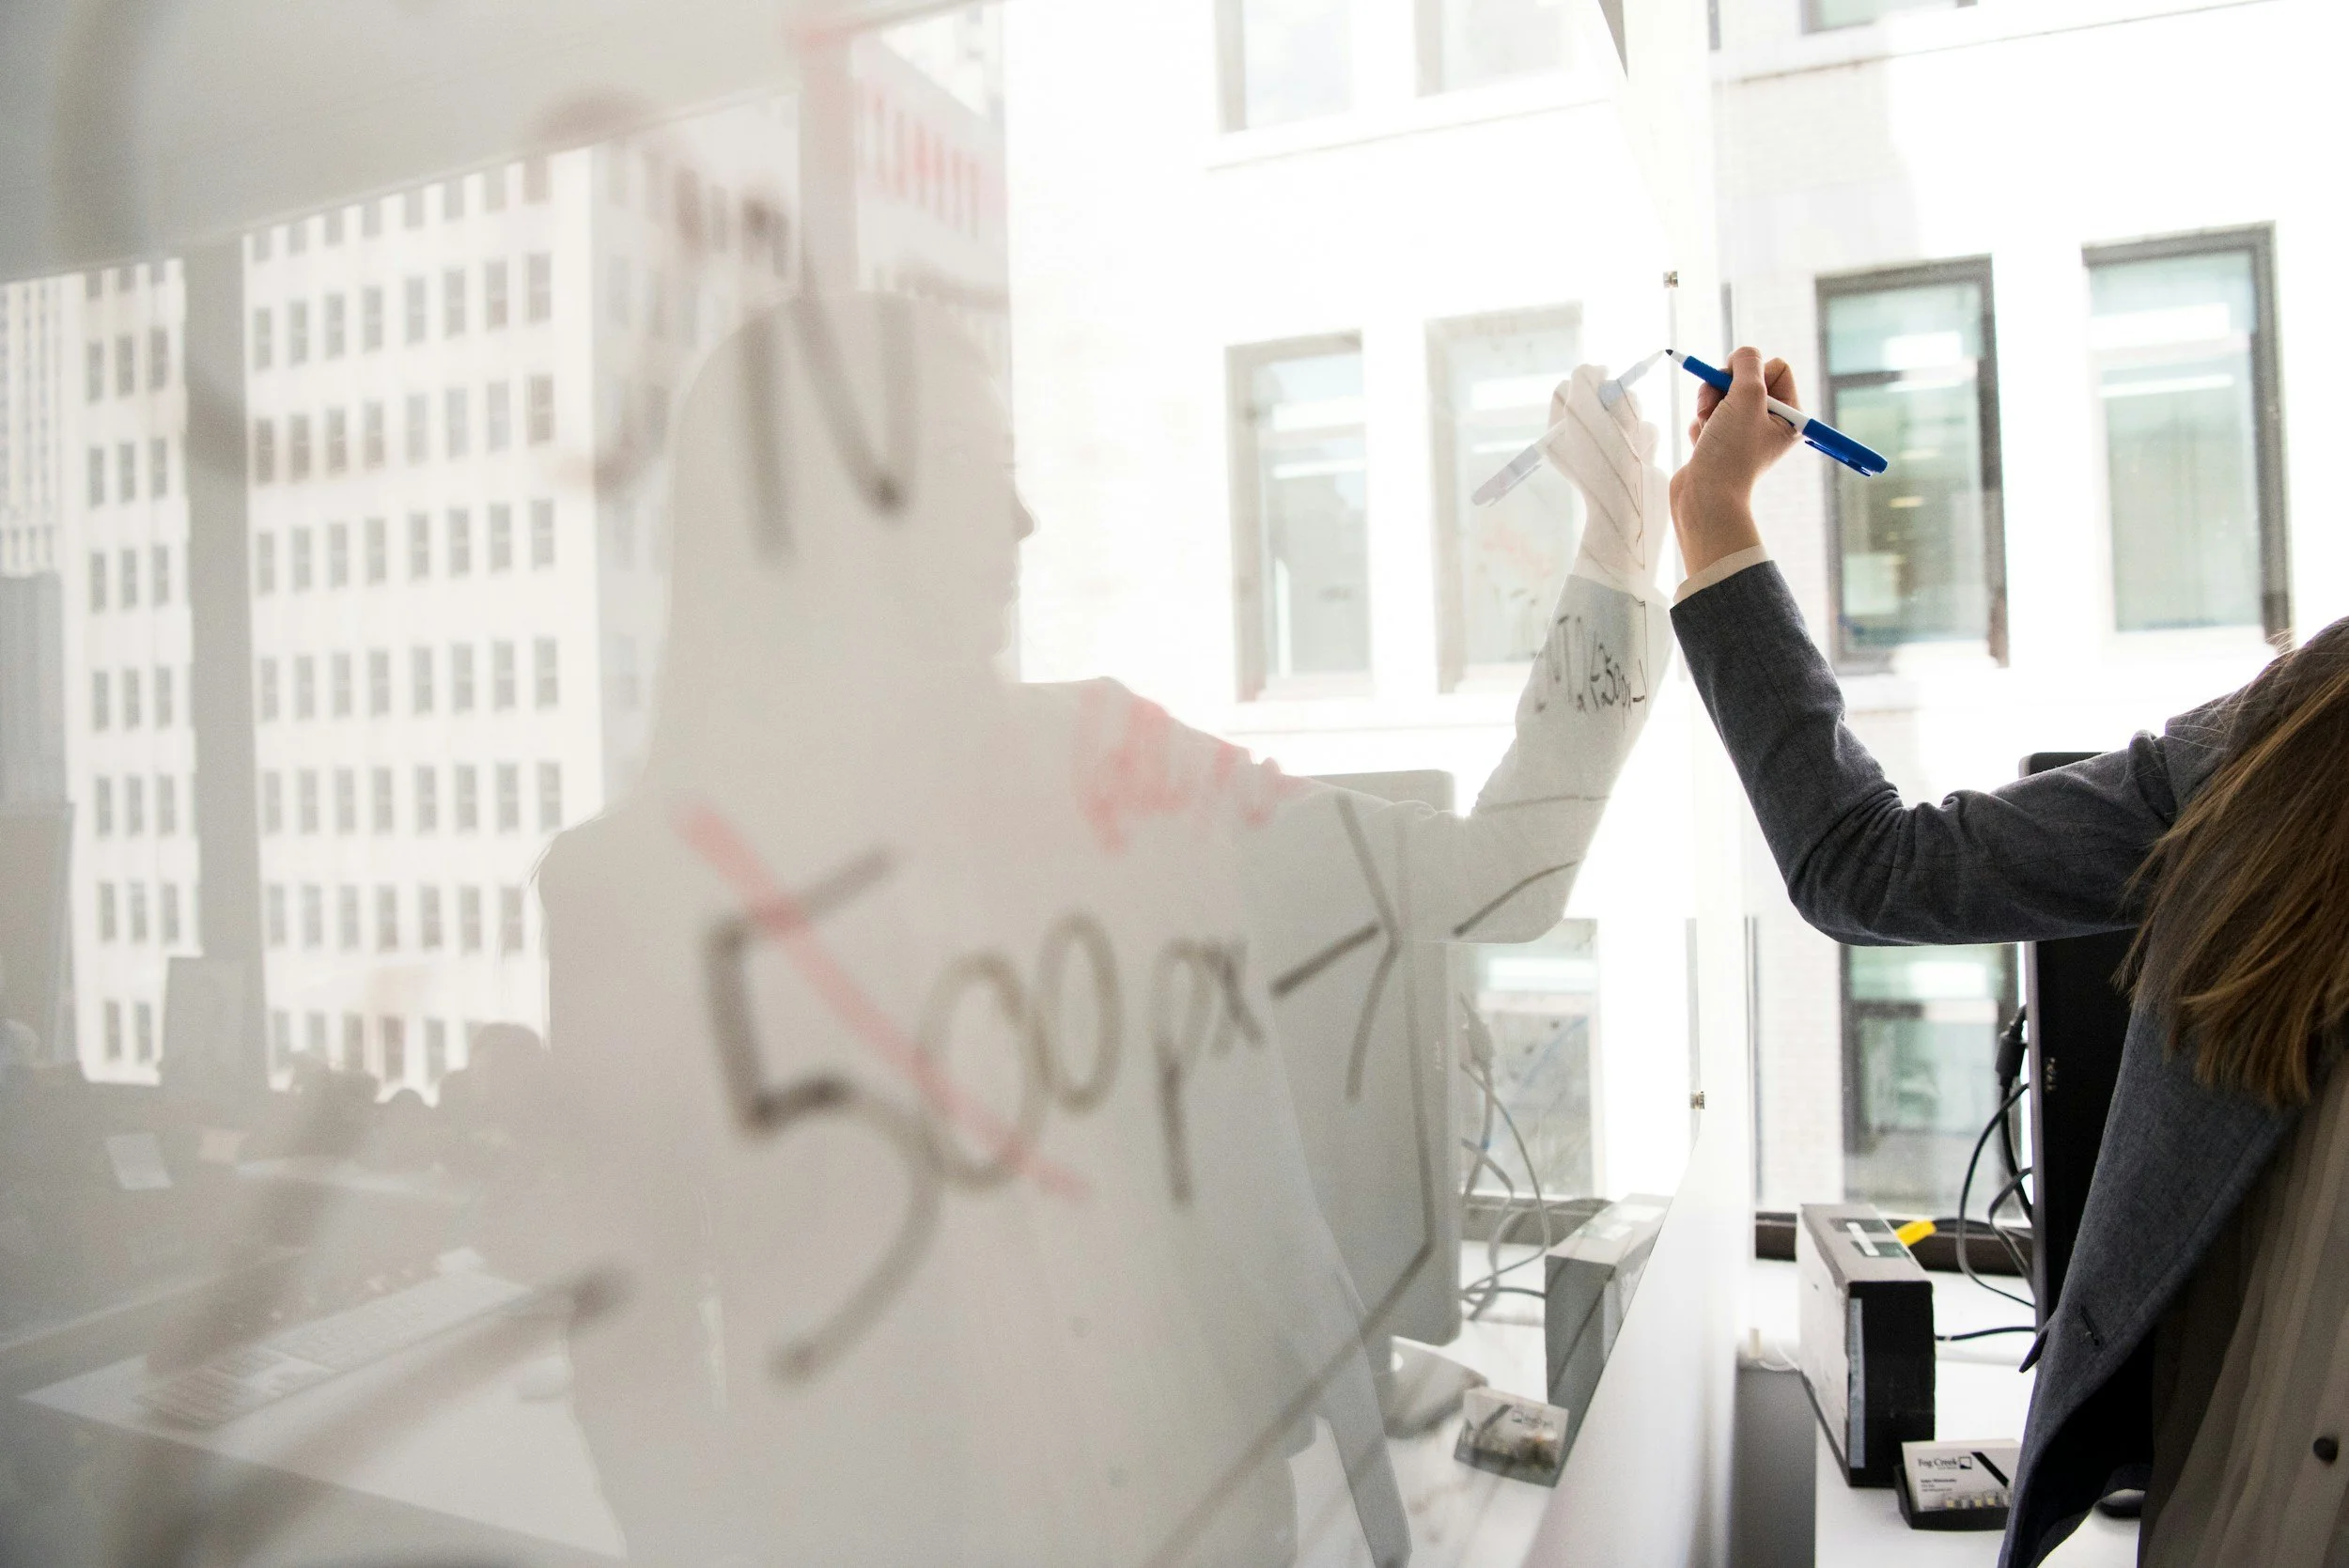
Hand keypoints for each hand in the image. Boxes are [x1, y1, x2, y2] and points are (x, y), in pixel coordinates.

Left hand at [1540, 364, 1665, 596]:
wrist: (1629, 504)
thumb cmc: (1601, 457)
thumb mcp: (1583, 408)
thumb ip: (1584, 379)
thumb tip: (1597, 370)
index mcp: (1557, 430)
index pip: (1568, 388)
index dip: (1588, 378)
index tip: (1604, 376)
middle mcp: (1579, 439)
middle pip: (1603, 395)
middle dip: (1616, 402)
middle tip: (1615, 420)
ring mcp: (1607, 448)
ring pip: (1629, 411)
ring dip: (1633, 421)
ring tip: (1629, 443)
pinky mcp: (1632, 457)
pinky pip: (1644, 431)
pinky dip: (1645, 440)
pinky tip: (1640, 456)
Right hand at [1667, 347, 1800, 575]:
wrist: (1705, 498)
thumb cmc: (1731, 452)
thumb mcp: (1747, 397)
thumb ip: (1747, 365)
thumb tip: (1744, 354)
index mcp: (1790, 415)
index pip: (1776, 367)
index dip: (1751, 371)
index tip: (1737, 387)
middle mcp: (1771, 424)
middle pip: (1745, 378)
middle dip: (1723, 389)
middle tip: (1715, 406)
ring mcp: (1744, 434)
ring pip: (1722, 395)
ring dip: (1708, 406)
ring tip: (1707, 427)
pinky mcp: (1720, 442)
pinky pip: (1708, 416)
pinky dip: (1700, 426)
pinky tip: (1702, 444)